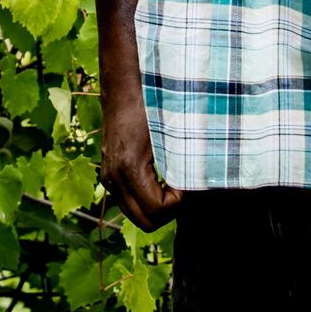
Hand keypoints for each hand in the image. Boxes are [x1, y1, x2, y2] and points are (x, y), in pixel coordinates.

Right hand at [99, 88, 181, 232]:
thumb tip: (202, 184)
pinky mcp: (108, 176)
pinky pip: (128, 203)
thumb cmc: (150, 104)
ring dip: (156, 207)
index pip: (157, 210)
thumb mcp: (171, 132)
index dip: (178, 203)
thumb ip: (183, 161)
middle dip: (168, 212)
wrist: (122, 89)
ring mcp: (108, 178)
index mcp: (129, 167)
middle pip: (145, 222)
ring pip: (136, 216)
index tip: (187, 183)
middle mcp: (114, 178)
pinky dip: (146, 200)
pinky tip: (160, 181)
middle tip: (182, 191)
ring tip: (172, 186)